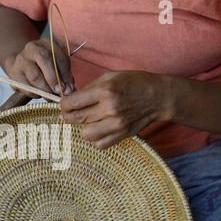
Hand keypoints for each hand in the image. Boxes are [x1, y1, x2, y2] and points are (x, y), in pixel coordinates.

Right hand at [4, 37, 74, 98]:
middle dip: (53, 80)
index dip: (65, 75)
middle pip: (44, 60)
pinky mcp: (13, 71)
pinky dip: (34, 93)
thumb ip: (64, 76)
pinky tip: (38, 94)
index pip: (59, 57)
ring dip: (44, 90)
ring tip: (49, 96)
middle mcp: (33, 47)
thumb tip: (70, 91)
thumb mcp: (56, 65)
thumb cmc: (43, 65)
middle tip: (57, 93)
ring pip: (34, 76)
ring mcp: (21, 59)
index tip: (68, 89)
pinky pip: (25, 86)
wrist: (21, 62)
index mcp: (47, 43)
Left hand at [59, 71, 175, 148]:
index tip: (62, 105)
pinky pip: (100, 144)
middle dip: (67, 116)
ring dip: (83, 128)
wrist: (159, 97)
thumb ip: (90, 88)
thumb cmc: (134, 83)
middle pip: (77, 118)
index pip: (73, 102)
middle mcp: (110, 108)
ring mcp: (116, 124)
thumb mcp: (110, 77)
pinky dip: (96, 138)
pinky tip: (99, 130)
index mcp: (105, 90)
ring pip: (86, 134)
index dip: (63, 105)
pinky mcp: (122, 134)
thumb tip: (71, 98)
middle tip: (66, 115)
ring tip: (87, 122)